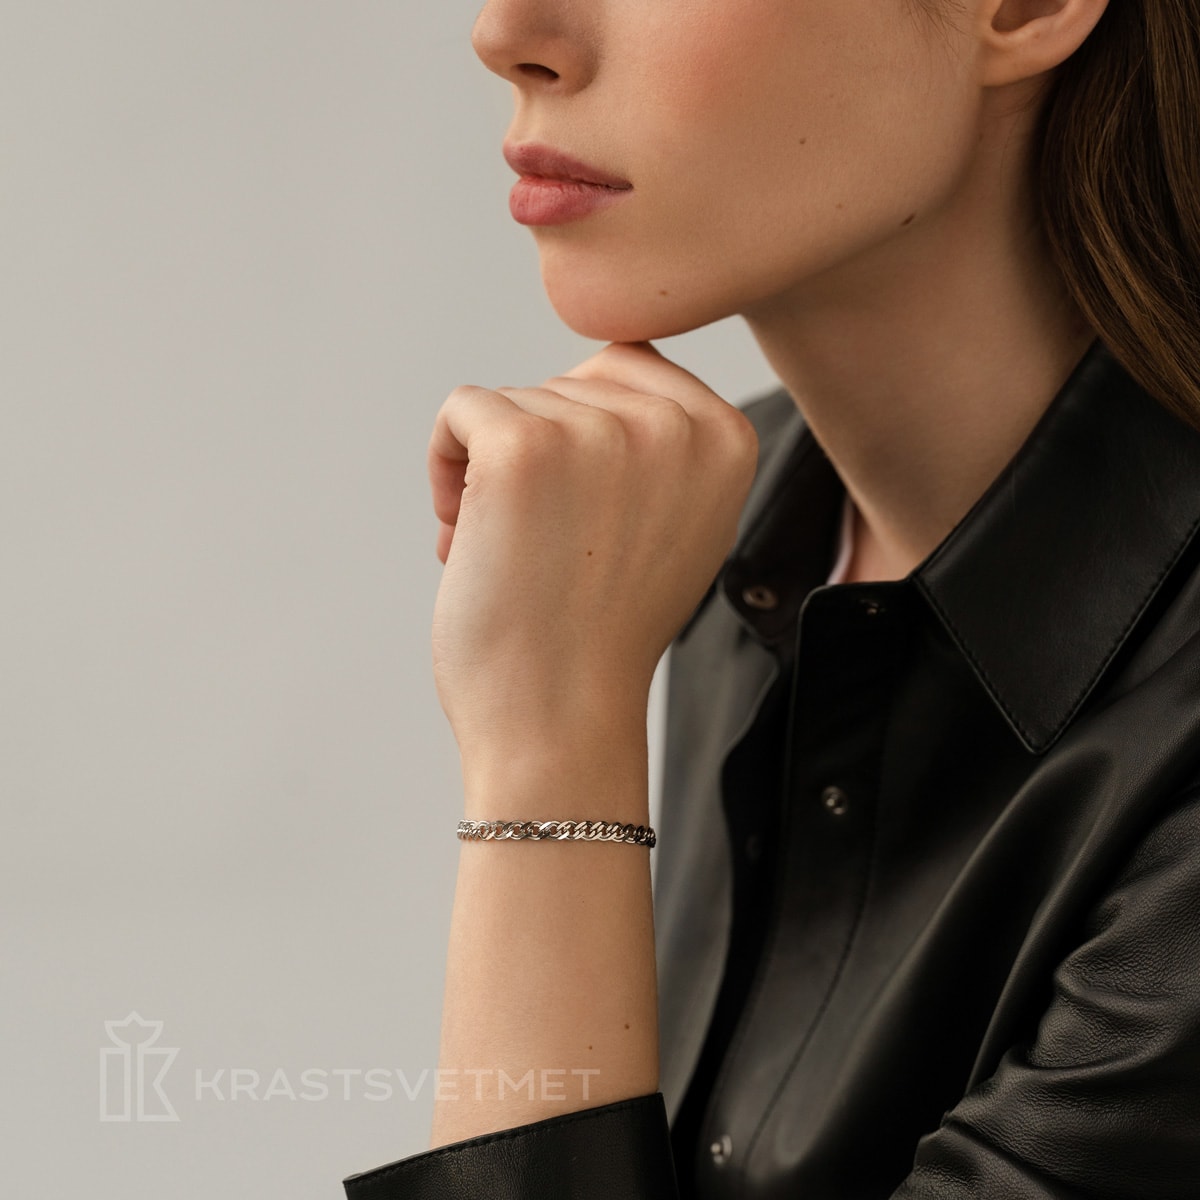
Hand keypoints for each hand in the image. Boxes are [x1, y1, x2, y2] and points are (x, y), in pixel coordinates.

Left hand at [428, 341, 757, 767]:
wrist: (561, 716)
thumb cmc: (605, 629)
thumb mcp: (680, 525)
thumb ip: (669, 445)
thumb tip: (611, 366)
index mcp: (726, 437)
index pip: (628, 370)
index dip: (585, 437)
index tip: (585, 513)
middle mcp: (673, 424)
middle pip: (566, 383)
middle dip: (540, 452)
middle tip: (543, 540)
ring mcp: (598, 432)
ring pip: (513, 401)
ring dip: (491, 469)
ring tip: (511, 551)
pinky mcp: (521, 447)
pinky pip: (462, 410)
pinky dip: (446, 463)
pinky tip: (459, 528)